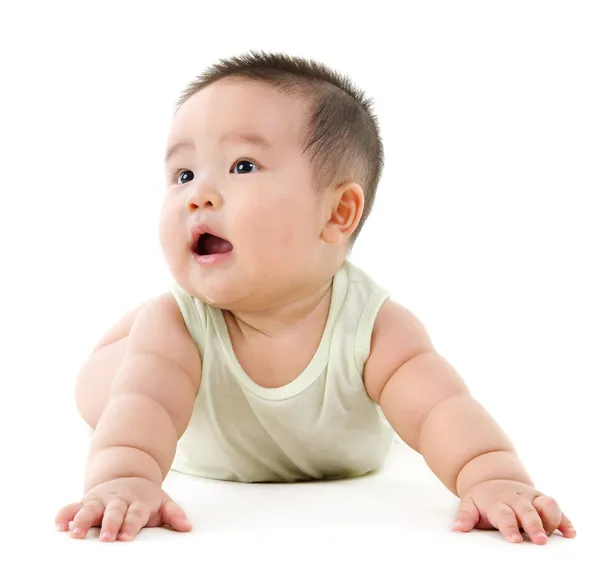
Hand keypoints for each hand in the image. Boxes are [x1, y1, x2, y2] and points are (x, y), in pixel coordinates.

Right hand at [55, 477, 191, 540]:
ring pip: (90, 508)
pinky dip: (65, 514)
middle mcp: (118, 500)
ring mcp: (101, 500)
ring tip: (76, 533)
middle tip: (106, 538)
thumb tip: (187, 527)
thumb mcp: (163, 502)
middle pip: (113, 512)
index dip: (130, 524)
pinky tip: (59, 525)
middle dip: (109, 524)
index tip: (125, 536)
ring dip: (83, 520)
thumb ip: (174, 514)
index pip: (135, 514)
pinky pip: (73, 506)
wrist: (128, 475)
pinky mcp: (86, 501)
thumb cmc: (146, 498)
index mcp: (138, 501)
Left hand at [453, 479, 575, 543]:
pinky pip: (556, 509)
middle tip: (539, 540)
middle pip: (527, 511)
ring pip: (546, 505)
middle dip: (534, 525)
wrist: (493, 479)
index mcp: (498, 503)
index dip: (509, 527)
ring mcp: (531, 499)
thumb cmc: (483, 500)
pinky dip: (564, 520)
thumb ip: (465, 516)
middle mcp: (517, 500)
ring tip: (555, 533)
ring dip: (552, 519)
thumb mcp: (469, 504)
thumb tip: (457, 528)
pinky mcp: (542, 501)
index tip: (515, 539)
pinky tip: (569, 532)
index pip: (504, 515)